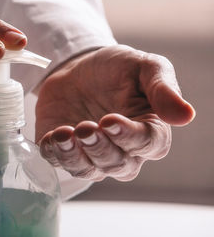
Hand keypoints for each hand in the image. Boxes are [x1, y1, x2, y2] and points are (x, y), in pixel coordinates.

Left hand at [36, 45, 194, 180]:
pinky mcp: (63, 150)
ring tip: (65, 134)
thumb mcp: (143, 67)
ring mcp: (90, 153)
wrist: (79, 69)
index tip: (110, 121)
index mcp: (148, 129)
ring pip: (87, 169)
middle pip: (117, 164)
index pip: (148, 144)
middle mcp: (121, 149)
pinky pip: (58, 161)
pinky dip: (54, 153)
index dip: (130, 137)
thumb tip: (186, 115)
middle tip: (87, 127)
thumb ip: (162, 88)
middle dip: (100, 148)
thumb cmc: (116, 69)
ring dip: (75, 156)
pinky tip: (51, 137)